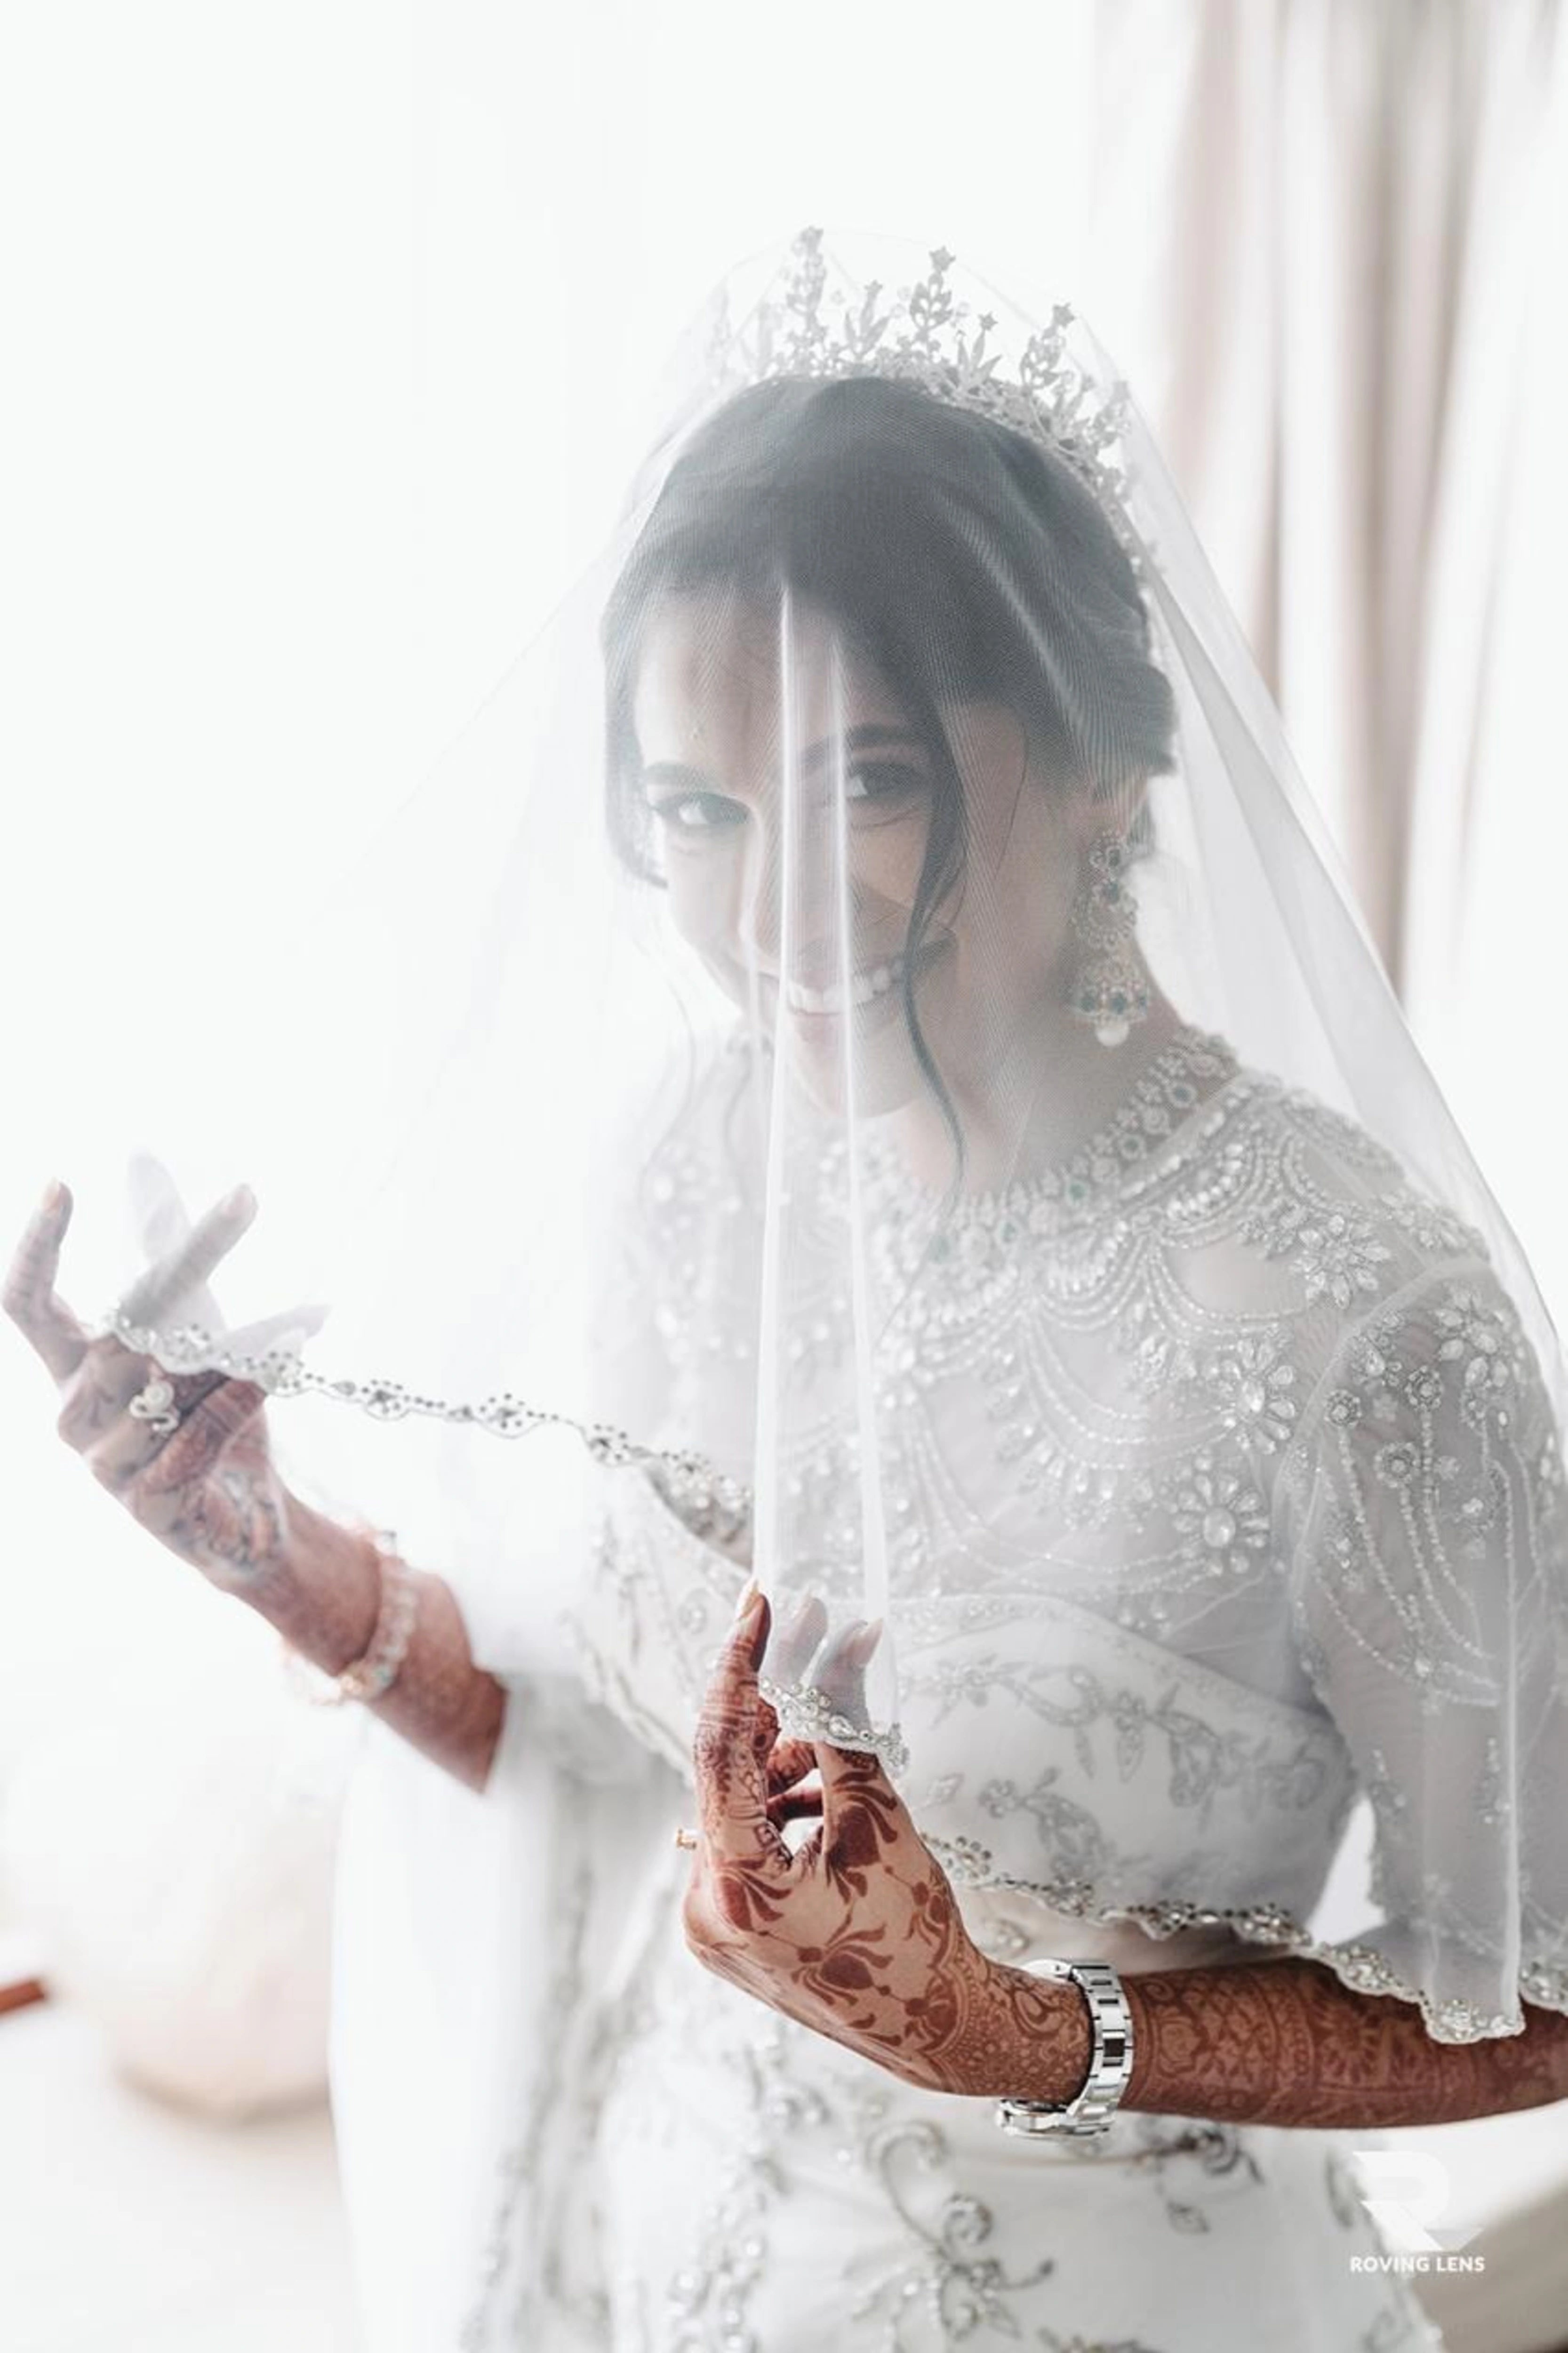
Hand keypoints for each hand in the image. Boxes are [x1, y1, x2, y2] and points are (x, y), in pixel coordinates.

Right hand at [4, 1168, 321, 1595]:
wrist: (248, 1515)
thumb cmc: (206, 1411)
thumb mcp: (191, 1327)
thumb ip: (167, 1260)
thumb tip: (141, 1161)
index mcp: (70, 1366)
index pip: (26, 1303)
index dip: (37, 1248)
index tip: (62, 1186)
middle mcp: (74, 1413)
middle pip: (127, 1323)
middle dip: (192, 1259)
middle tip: (244, 1201)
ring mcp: (103, 1465)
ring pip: (169, 1380)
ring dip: (234, 1349)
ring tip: (288, 1330)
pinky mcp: (148, 1505)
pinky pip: (197, 1436)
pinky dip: (240, 1397)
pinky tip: (276, 1369)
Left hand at [681, 1585, 1090, 2101]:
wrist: (933, 2025)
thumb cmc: (914, 1932)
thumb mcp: (879, 1819)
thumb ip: (846, 1726)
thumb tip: (847, 1640)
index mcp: (738, 1885)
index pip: (720, 1747)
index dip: (740, 1667)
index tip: (760, 1606)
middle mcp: (705, 1907)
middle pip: (724, 1773)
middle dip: (770, 1712)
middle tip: (809, 1645)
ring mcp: (708, 1923)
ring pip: (733, 1805)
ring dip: (780, 1767)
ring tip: (836, 1763)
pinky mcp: (725, 1926)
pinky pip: (739, 1841)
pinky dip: (777, 1809)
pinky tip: (824, 1806)